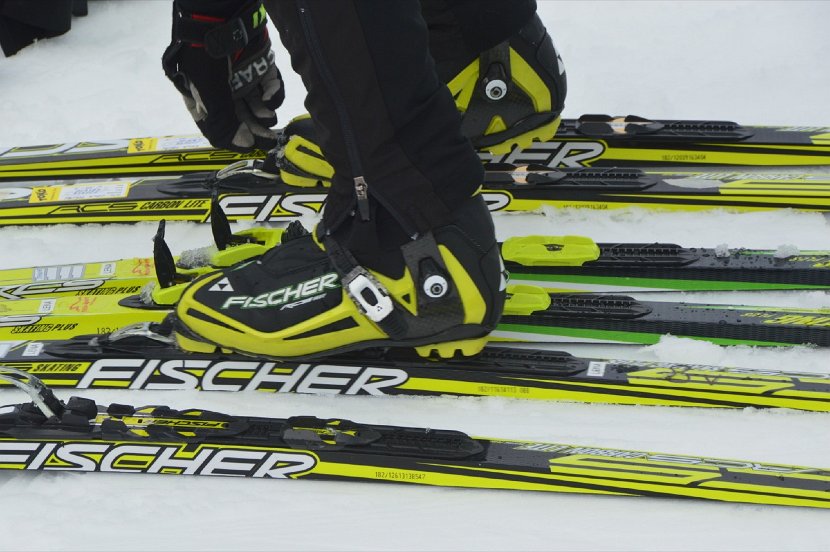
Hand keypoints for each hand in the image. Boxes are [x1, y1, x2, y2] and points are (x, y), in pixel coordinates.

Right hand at [162, 0, 283, 151]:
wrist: (219, 13)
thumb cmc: (205, 52)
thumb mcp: (207, 91)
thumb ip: (221, 121)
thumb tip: (239, 143)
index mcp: (202, 97)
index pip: (217, 126)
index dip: (232, 138)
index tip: (247, 144)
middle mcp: (222, 90)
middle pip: (241, 118)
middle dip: (255, 130)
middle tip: (269, 141)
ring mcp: (242, 77)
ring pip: (257, 105)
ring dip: (264, 116)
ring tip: (269, 118)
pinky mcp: (260, 66)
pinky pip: (270, 86)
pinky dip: (273, 95)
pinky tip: (270, 99)